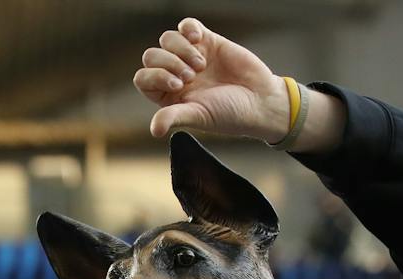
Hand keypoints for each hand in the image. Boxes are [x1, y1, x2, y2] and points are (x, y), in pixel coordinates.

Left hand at [134, 17, 290, 141]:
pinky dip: (189, 29)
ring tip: (201, 65)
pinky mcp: (207, 41)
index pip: (143, 78)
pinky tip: (199, 41)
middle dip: (169, 63)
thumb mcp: (198, 116)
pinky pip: (187, 25)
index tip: (179, 86)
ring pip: (167, 39)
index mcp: (166, 95)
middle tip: (191, 76)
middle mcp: (174, 74)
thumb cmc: (228, 113)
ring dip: (181, 49)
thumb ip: (174, 117)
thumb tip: (155, 130)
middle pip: (151, 56)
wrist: (259, 100)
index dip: (156, 77)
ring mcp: (189, 56)